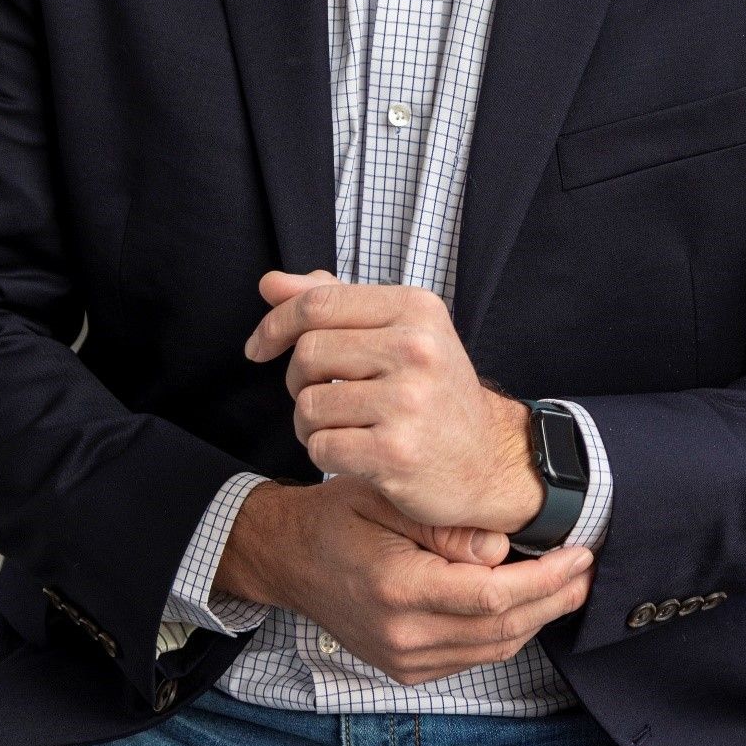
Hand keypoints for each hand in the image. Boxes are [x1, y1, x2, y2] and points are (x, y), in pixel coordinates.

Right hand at [222, 474, 594, 687]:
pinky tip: (526, 603)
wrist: (289, 557)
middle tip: (589, 568)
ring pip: (492, 649)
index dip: (545, 579)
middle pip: (502, 629)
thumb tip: (501, 550)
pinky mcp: (404, 670)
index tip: (580, 553)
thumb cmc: (338, 515)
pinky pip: (471, 657)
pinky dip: (505, 632)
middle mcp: (402, 635)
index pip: (491, 596)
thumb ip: (444, 528)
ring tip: (569, 585)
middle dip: (554, 599)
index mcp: (397, 587)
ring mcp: (402, 660)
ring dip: (537, 619)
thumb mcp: (386, 499)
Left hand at [245, 269, 544, 532]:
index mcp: (417, 308)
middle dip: (297, 380)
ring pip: (308, 405)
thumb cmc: (434, 392)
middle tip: (319, 395)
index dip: (275, 324)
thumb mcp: (399, 333)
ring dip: (309, 423)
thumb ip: (335, 304)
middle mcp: (417, 349)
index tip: (258, 347)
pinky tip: (353, 452)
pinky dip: (324, 452)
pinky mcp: (396, 453)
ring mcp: (408, 402)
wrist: (487, 461)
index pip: (319, 303)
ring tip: (341, 426)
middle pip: (308, 353)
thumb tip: (271, 283)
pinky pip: (320, 446)